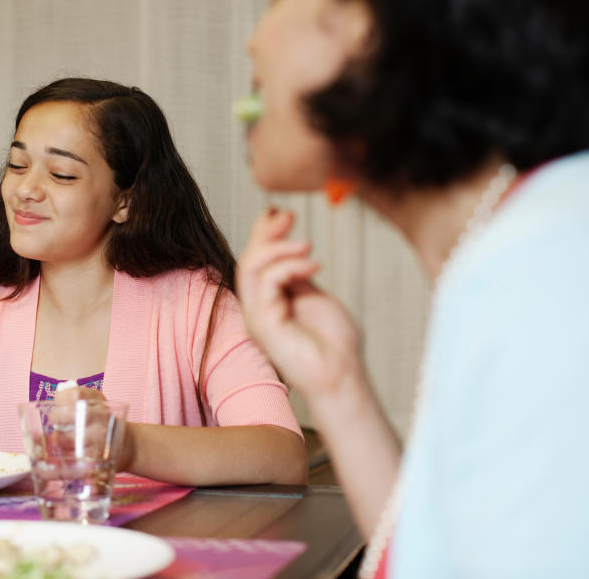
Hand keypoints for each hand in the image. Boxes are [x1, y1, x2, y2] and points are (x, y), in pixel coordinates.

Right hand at [237, 208, 363, 402]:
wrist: (342, 377)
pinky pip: (266, 284)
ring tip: (307, 243)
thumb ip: (296, 275)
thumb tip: (290, 247)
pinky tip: (314, 265)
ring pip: (251, 269)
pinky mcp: (264, 325)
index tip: (279, 212)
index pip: (254, 261)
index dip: (261, 233)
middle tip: (288, 216)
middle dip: (266, 233)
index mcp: (266, 301)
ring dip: (278, 248)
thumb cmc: (334, 345)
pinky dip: (289, 267)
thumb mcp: (313, 296)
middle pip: (247, 260)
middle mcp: (256, 308)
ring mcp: (257, 317)